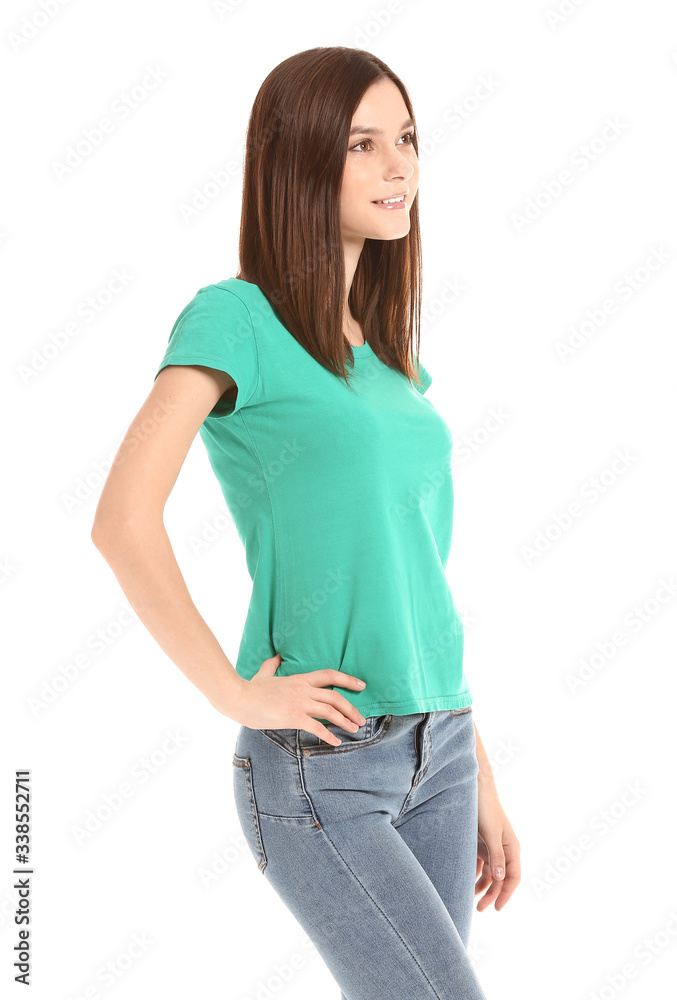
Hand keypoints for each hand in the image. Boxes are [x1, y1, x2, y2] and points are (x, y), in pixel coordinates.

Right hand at [229, 653, 367, 746]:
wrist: (239, 698)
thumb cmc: (250, 688)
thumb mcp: (264, 673)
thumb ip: (273, 664)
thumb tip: (277, 655)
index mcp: (300, 679)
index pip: (329, 675)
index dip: (348, 680)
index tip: (361, 685)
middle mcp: (303, 690)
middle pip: (335, 696)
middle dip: (351, 708)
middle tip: (361, 718)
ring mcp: (299, 703)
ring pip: (330, 711)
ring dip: (345, 721)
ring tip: (354, 729)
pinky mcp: (293, 716)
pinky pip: (317, 727)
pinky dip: (329, 735)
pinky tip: (336, 742)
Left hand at [475, 783, 520, 911]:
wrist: (474, 788)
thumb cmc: (486, 808)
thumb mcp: (491, 833)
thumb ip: (496, 856)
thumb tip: (501, 879)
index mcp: (512, 848)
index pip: (513, 877)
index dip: (507, 894)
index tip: (497, 907)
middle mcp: (504, 850)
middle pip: (501, 879)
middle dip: (492, 894)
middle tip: (480, 909)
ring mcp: (492, 847)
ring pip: (490, 874)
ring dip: (483, 887)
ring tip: (473, 900)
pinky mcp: (481, 843)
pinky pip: (481, 864)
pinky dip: (476, 875)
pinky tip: (468, 883)